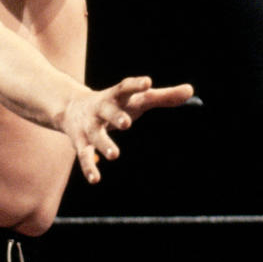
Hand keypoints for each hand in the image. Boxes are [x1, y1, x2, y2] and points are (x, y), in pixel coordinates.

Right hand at [63, 76, 193, 183]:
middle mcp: (101, 108)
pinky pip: (84, 155)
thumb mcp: (138, 99)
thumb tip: (191, 91)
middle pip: (108, 110)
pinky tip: (95, 179)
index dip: (136, 85)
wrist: (71, 107)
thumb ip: (164, 96)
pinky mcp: (80, 142)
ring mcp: (89, 125)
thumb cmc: (116, 104)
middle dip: (116, 116)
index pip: (126, 87)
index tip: (147, 82)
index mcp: (116, 96)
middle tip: (127, 124)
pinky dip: (89, 167)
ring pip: (96, 134)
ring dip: (104, 144)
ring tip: (114, 154)